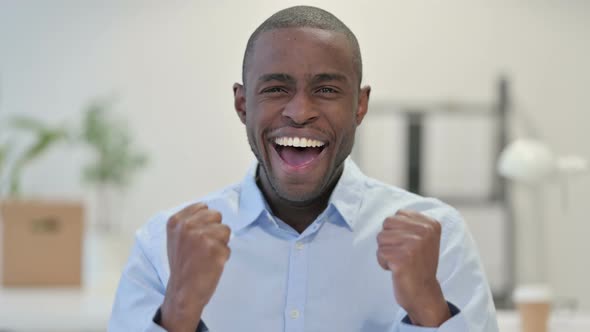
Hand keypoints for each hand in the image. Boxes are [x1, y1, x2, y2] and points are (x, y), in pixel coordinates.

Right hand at [161, 203, 230, 331]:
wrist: (183, 291)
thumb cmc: (181, 265)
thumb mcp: (176, 237)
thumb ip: (189, 222)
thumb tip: (208, 211)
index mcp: (176, 221)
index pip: (203, 207)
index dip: (205, 222)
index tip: (198, 236)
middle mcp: (188, 226)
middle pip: (216, 215)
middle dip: (214, 230)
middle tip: (203, 247)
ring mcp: (202, 237)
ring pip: (225, 230)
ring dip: (220, 243)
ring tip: (206, 256)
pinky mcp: (216, 250)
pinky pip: (228, 247)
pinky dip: (223, 257)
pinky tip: (211, 264)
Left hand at [376, 209, 449, 326]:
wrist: (423, 292)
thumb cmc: (418, 264)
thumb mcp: (421, 238)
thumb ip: (408, 222)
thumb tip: (391, 216)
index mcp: (431, 224)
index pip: (397, 215)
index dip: (396, 231)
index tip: (410, 246)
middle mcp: (425, 232)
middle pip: (387, 223)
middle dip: (389, 240)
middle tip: (404, 254)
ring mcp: (414, 245)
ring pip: (381, 238)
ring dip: (386, 252)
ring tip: (401, 261)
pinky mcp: (403, 259)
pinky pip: (380, 253)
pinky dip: (384, 263)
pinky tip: (397, 269)